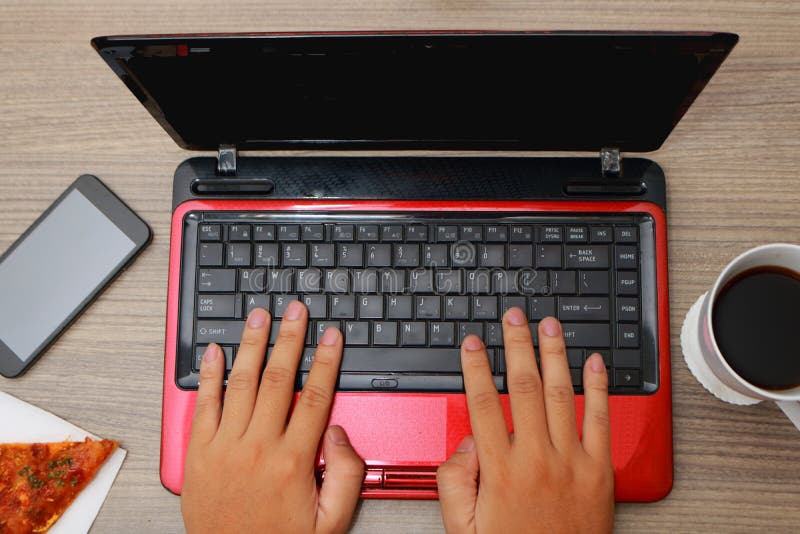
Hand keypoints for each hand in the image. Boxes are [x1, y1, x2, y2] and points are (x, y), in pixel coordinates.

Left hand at [181, 302, 364, 533]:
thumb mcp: (331, 521)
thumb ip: (346, 475)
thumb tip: (339, 433)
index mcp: (293, 460)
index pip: (314, 396)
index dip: (325, 360)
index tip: (331, 335)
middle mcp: (258, 447)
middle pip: (277, 378)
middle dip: (289, 338)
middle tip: (295, 309)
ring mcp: (225, 447)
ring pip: (241, 383)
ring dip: (251, 344)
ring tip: (259, 316)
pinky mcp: (199, 454)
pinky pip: (204, 405)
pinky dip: (209, 375)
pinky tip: (216, 351)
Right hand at [437, 309, 613, 532]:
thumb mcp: (463, 527)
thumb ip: (454, 481)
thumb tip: (466, 443)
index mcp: (500, 470)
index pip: (483, 403)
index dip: (475, 368)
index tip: (473, 343)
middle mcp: (536, 459)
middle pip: (524, 387)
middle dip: (516, 345)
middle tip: (514, 317)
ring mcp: (571, 462)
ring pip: (562, 394)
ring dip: (554, 354)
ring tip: (549, 326)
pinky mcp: (600, 471)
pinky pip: (601, 420)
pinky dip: (599, 387)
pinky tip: (594, 362)